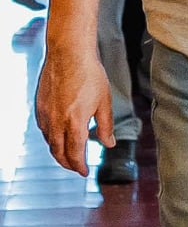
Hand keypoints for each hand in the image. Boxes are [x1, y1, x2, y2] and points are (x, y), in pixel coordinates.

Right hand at [36, 41, 113, 174]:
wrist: (69, 53)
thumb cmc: (90, 75)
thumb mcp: (104, 102)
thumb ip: (105, 126)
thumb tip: (109, 144)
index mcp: (75, 122)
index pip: (75, 153)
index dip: (79, 166)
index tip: (84, 172)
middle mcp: (57, 121)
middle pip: (58, 152)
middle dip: (67, 163)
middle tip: (75, 168)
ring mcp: (45, 113)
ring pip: (49, 141)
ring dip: (58, 151)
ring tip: (68, 154)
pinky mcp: (40, 105)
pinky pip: (44, 128)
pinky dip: (51, 137)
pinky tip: (58, 135)